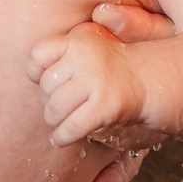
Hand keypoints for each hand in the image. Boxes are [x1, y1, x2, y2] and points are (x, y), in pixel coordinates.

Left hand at [29, 20, 145, 146]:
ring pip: (55, 108)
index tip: (44, 82)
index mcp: (78, 42)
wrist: (149, 80)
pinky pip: (71, 127)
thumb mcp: (87, 52)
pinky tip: (61, 139)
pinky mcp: (105, 106)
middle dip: (49, 101)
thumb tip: (32, 76)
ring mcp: (96, 82)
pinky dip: (62, 137)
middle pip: (46, 86)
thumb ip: (60, 59)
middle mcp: (85, 59)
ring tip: (62, 122)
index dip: (35, 72)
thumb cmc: (110, 70)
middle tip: (61, 106)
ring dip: (54, 121)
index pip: (38, 55)